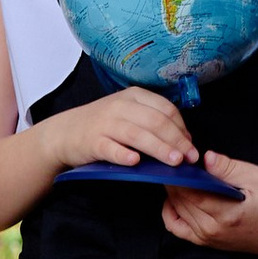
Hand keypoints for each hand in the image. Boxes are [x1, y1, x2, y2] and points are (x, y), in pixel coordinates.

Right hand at [45, 86, 196, 176]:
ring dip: (158, 148)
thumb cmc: (104, 125)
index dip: (183, 128)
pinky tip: (135, 162)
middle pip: (155, 122)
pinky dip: (123, 154)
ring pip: (137, 134)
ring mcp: (105, 123)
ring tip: (174, 162)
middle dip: (176, 140)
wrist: (65, 132)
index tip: (192, 146)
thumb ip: (153, 122)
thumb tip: (183, 140)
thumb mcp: (129, 113)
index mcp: (134, 96)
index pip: (166, 109)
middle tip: (189, 158)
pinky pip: (110, 148)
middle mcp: (120, 106)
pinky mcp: (92, 142)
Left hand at [162, 152, 257, 252]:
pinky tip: (175, 197)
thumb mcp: (257, 178)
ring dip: (172, 192)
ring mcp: (206, 238)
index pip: (192, 193)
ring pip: (175, 211)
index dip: (180, 176)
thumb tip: (206, 157)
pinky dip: (170, 211)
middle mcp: (212, 230)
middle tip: (175, 163)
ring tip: (177, 176)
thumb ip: (229, 167)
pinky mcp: (203, 241)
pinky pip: (175, 226)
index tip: (176, 160)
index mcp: (227, 214)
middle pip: (180, 201)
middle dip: (174, 180)